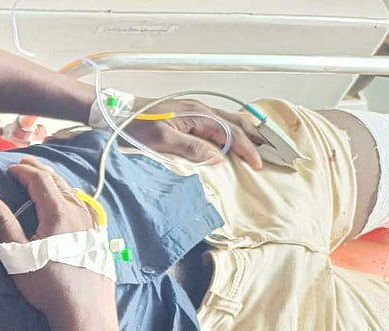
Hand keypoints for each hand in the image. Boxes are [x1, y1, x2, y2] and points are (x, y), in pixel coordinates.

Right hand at [0, 158, 117, 330]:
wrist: (84, 312)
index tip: (11, 169)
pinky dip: (72, 197)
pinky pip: (85, 207)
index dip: (24, 172)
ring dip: (56, 183)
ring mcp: (92, 225)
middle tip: (26, 165)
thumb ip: (3, 224)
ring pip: (74, 194)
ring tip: (45, 180)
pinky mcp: (98, 239)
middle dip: (41, 171)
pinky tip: (72, 204)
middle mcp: (79, 213)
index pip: (40, 181)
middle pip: (59, 183)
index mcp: (59, 212)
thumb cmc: (49, 285)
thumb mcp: (19, 255)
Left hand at [124, 98, 265, 168]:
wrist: (117, 113)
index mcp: (198, 114)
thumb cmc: (136, 125)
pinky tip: (235, 139)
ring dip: (246, 134)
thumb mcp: (162, 139)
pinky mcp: (189, 116)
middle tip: (271, 152)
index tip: (257, 164)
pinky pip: (218, 123)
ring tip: (261, 146)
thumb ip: (191, 147)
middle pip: (236, 123)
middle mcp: (201, 110)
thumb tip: (218, 157)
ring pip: (229, 122)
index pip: (231, 132)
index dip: (246, 149)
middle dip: (255, 138)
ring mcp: (196, 112)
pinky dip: (232, 131)